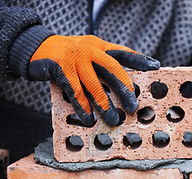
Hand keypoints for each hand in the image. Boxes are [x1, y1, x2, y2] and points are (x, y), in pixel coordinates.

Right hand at [28, 35, 159, 125]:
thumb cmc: (67, 56)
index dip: (140, 60)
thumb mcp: (87, 52)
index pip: (123, 53)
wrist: (35, 47)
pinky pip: (75, 92)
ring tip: (113, 120)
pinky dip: (82, 107)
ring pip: (94, 85)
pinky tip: (88, 119)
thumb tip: (121, 86)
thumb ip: (102, 63)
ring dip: (105, 105)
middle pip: (113, 70)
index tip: (156, 67)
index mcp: (99, 46)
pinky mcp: (60, 68)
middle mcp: (90, 50)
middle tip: (133, 107)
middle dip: (125, 90)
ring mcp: (75, 58)